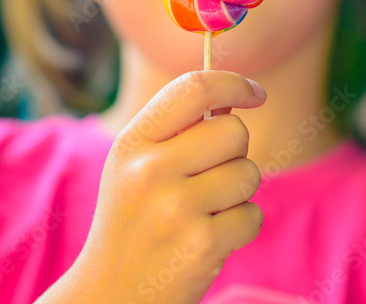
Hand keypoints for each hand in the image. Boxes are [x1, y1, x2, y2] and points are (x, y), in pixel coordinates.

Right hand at [51, 70, 266, 303]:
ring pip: (248, 173)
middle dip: (234, 151)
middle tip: (210, 177)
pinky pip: (252, 215)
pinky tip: (208, 238)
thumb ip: (174, 130)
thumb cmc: (132, 221)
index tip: (254, 92)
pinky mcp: (202, 244)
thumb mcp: (133, 166)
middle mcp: (149, 171)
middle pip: (233, 131)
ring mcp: (176, 208)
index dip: (234, 82)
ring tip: (204, 212)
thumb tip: (232, 97)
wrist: (111, 293)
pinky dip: (240, 227)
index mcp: (132, 143)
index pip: (194, 87)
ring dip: (238, 193)